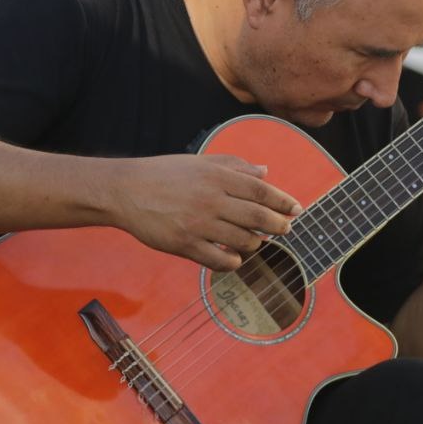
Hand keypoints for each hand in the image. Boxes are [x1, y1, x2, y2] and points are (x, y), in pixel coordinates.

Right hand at [111, 154, 302, 271]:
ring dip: (256, 243)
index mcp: (215, 176)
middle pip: (258, 216)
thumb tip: (265, 171)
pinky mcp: (185, 245)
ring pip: (243, 241)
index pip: (260, 190)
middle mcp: (210, 199)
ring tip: (257, 241)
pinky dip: (234, 261)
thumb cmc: (164, 174)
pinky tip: (235, 257)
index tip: (297, 209)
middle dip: (278, 225)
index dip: (283, 201)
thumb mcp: (200, 162)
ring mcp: (198, 224)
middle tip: (286, 228)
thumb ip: (234, 166)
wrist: (125, 191)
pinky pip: (219, 261)